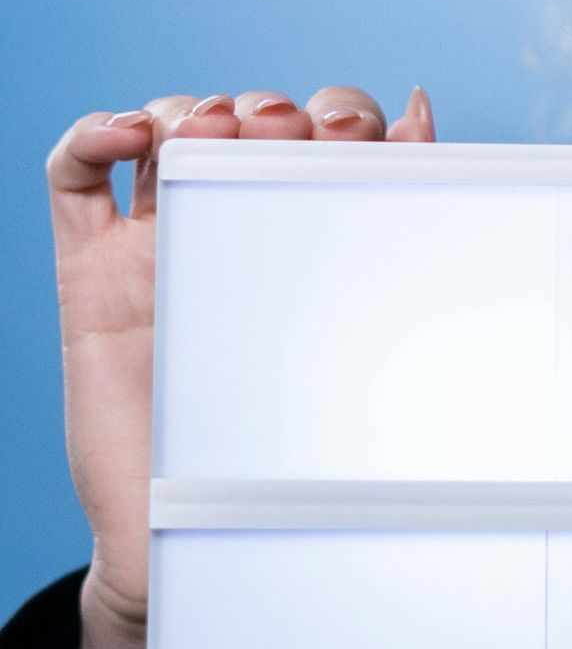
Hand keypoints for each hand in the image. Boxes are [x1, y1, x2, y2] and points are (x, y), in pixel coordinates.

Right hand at [47, 83, 435, 648]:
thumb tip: (421, 112)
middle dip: (274, 109)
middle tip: (292, 136)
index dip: (342, 113)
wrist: (192, 539)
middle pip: (247, 119)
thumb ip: (394, 225)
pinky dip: (94, 133)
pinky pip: (73, 177)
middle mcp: (234, 227)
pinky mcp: (93, 270)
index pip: (325, 136)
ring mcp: (158, 242)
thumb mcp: (354, 331)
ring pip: (165, 128)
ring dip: (194, 109)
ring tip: (218, 132)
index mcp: (307, 237)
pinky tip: (129, 135)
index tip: (361, 135)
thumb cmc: (281, 451)